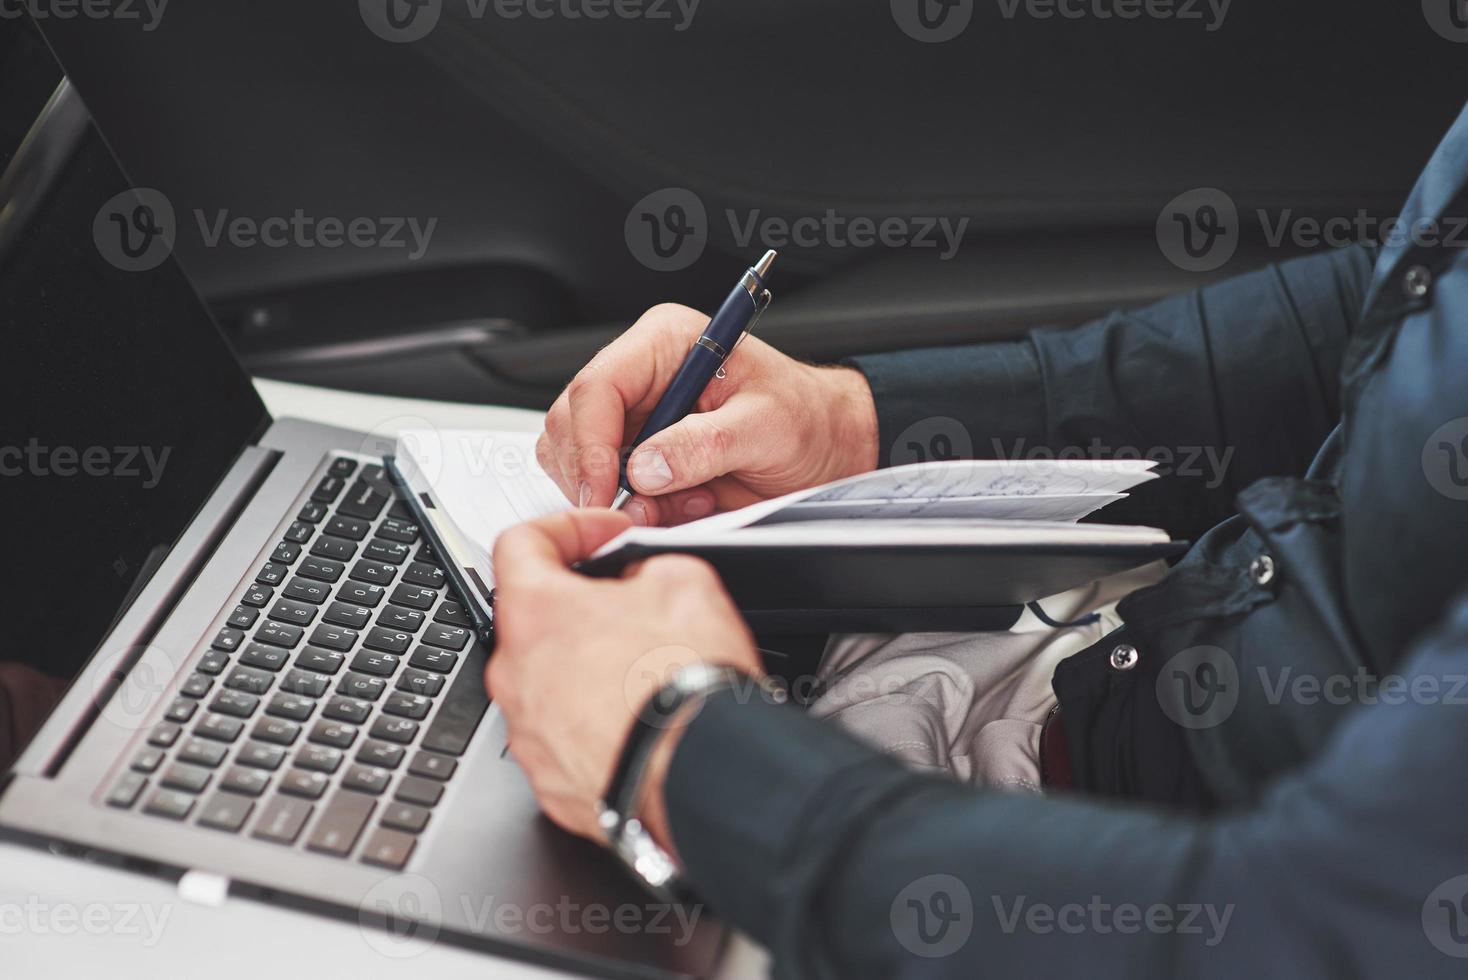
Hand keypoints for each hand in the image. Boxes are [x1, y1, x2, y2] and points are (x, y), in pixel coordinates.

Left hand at [487, 508, 761, 842]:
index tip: (603, 537)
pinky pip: (564, 736)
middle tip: (633, 606)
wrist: (706, 776)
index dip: (568, 528)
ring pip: (548, 681)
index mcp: (536, 613)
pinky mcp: (550, 782)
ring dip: (586, 668)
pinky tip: (638, 719)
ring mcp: (528, 734)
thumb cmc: (687, 687)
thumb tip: (638, 581)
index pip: (521, 543)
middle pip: (535, 619)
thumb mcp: (684, 580)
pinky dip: (593, 723)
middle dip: (582, 606)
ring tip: (643, 672)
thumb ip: (644, 566)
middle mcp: (515, 675)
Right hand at [538, 303, 878, 525]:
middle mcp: (641, 374)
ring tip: (682, 500)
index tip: (604, 490)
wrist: (825, 446)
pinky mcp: (636, 451)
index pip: (598, 386)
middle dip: (597, 474)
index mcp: (666, 342)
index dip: (591, 444)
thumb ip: (705, 445)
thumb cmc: (805, 418)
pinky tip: (680, 503)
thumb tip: (646, 469)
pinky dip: (633, 506)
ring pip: (575, 456)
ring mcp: (635, 414)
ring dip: (618, 494)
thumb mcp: (767, 427)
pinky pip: (601, 483)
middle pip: (573, 422)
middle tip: (641, 509)